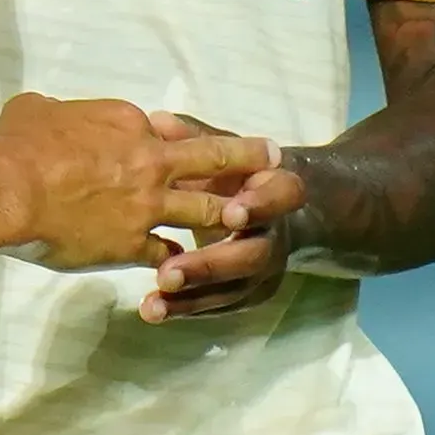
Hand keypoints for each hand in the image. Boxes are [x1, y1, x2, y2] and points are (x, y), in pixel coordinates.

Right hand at [0, 96, 276, 272]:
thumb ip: (56, 112)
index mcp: (128, 125)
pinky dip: (181, 262)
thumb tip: (47, 113)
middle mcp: (149, 162)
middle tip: (273, 156)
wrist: (9, 190)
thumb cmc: (18, 144)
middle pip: (209, 156)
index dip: (174, 136)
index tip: (184, 140)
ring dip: (228, 213)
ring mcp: (147, 205)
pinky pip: (169, 254)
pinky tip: (188, 268)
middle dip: (246, 156)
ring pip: (203, 209)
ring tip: (251, 217)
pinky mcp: (134, 243)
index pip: (164, 130)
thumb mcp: (37, 109)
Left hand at [142, 148, 308, 322]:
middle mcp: (276, 233)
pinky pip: (220, 306)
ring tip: (153, 301)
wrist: (274, 210)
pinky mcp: (247, 293)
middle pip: (254, 254)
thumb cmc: (239, 173)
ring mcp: (264, 268)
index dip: (261, 204)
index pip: (282, 195)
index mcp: (277, 189)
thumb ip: (195, 140)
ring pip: (235, 288)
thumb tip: (159, 122)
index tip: (231, 210)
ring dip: (194, 296)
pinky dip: (187, 308)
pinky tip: (152, 311)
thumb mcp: (223, 153)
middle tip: (168, 271)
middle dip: (212, 264)